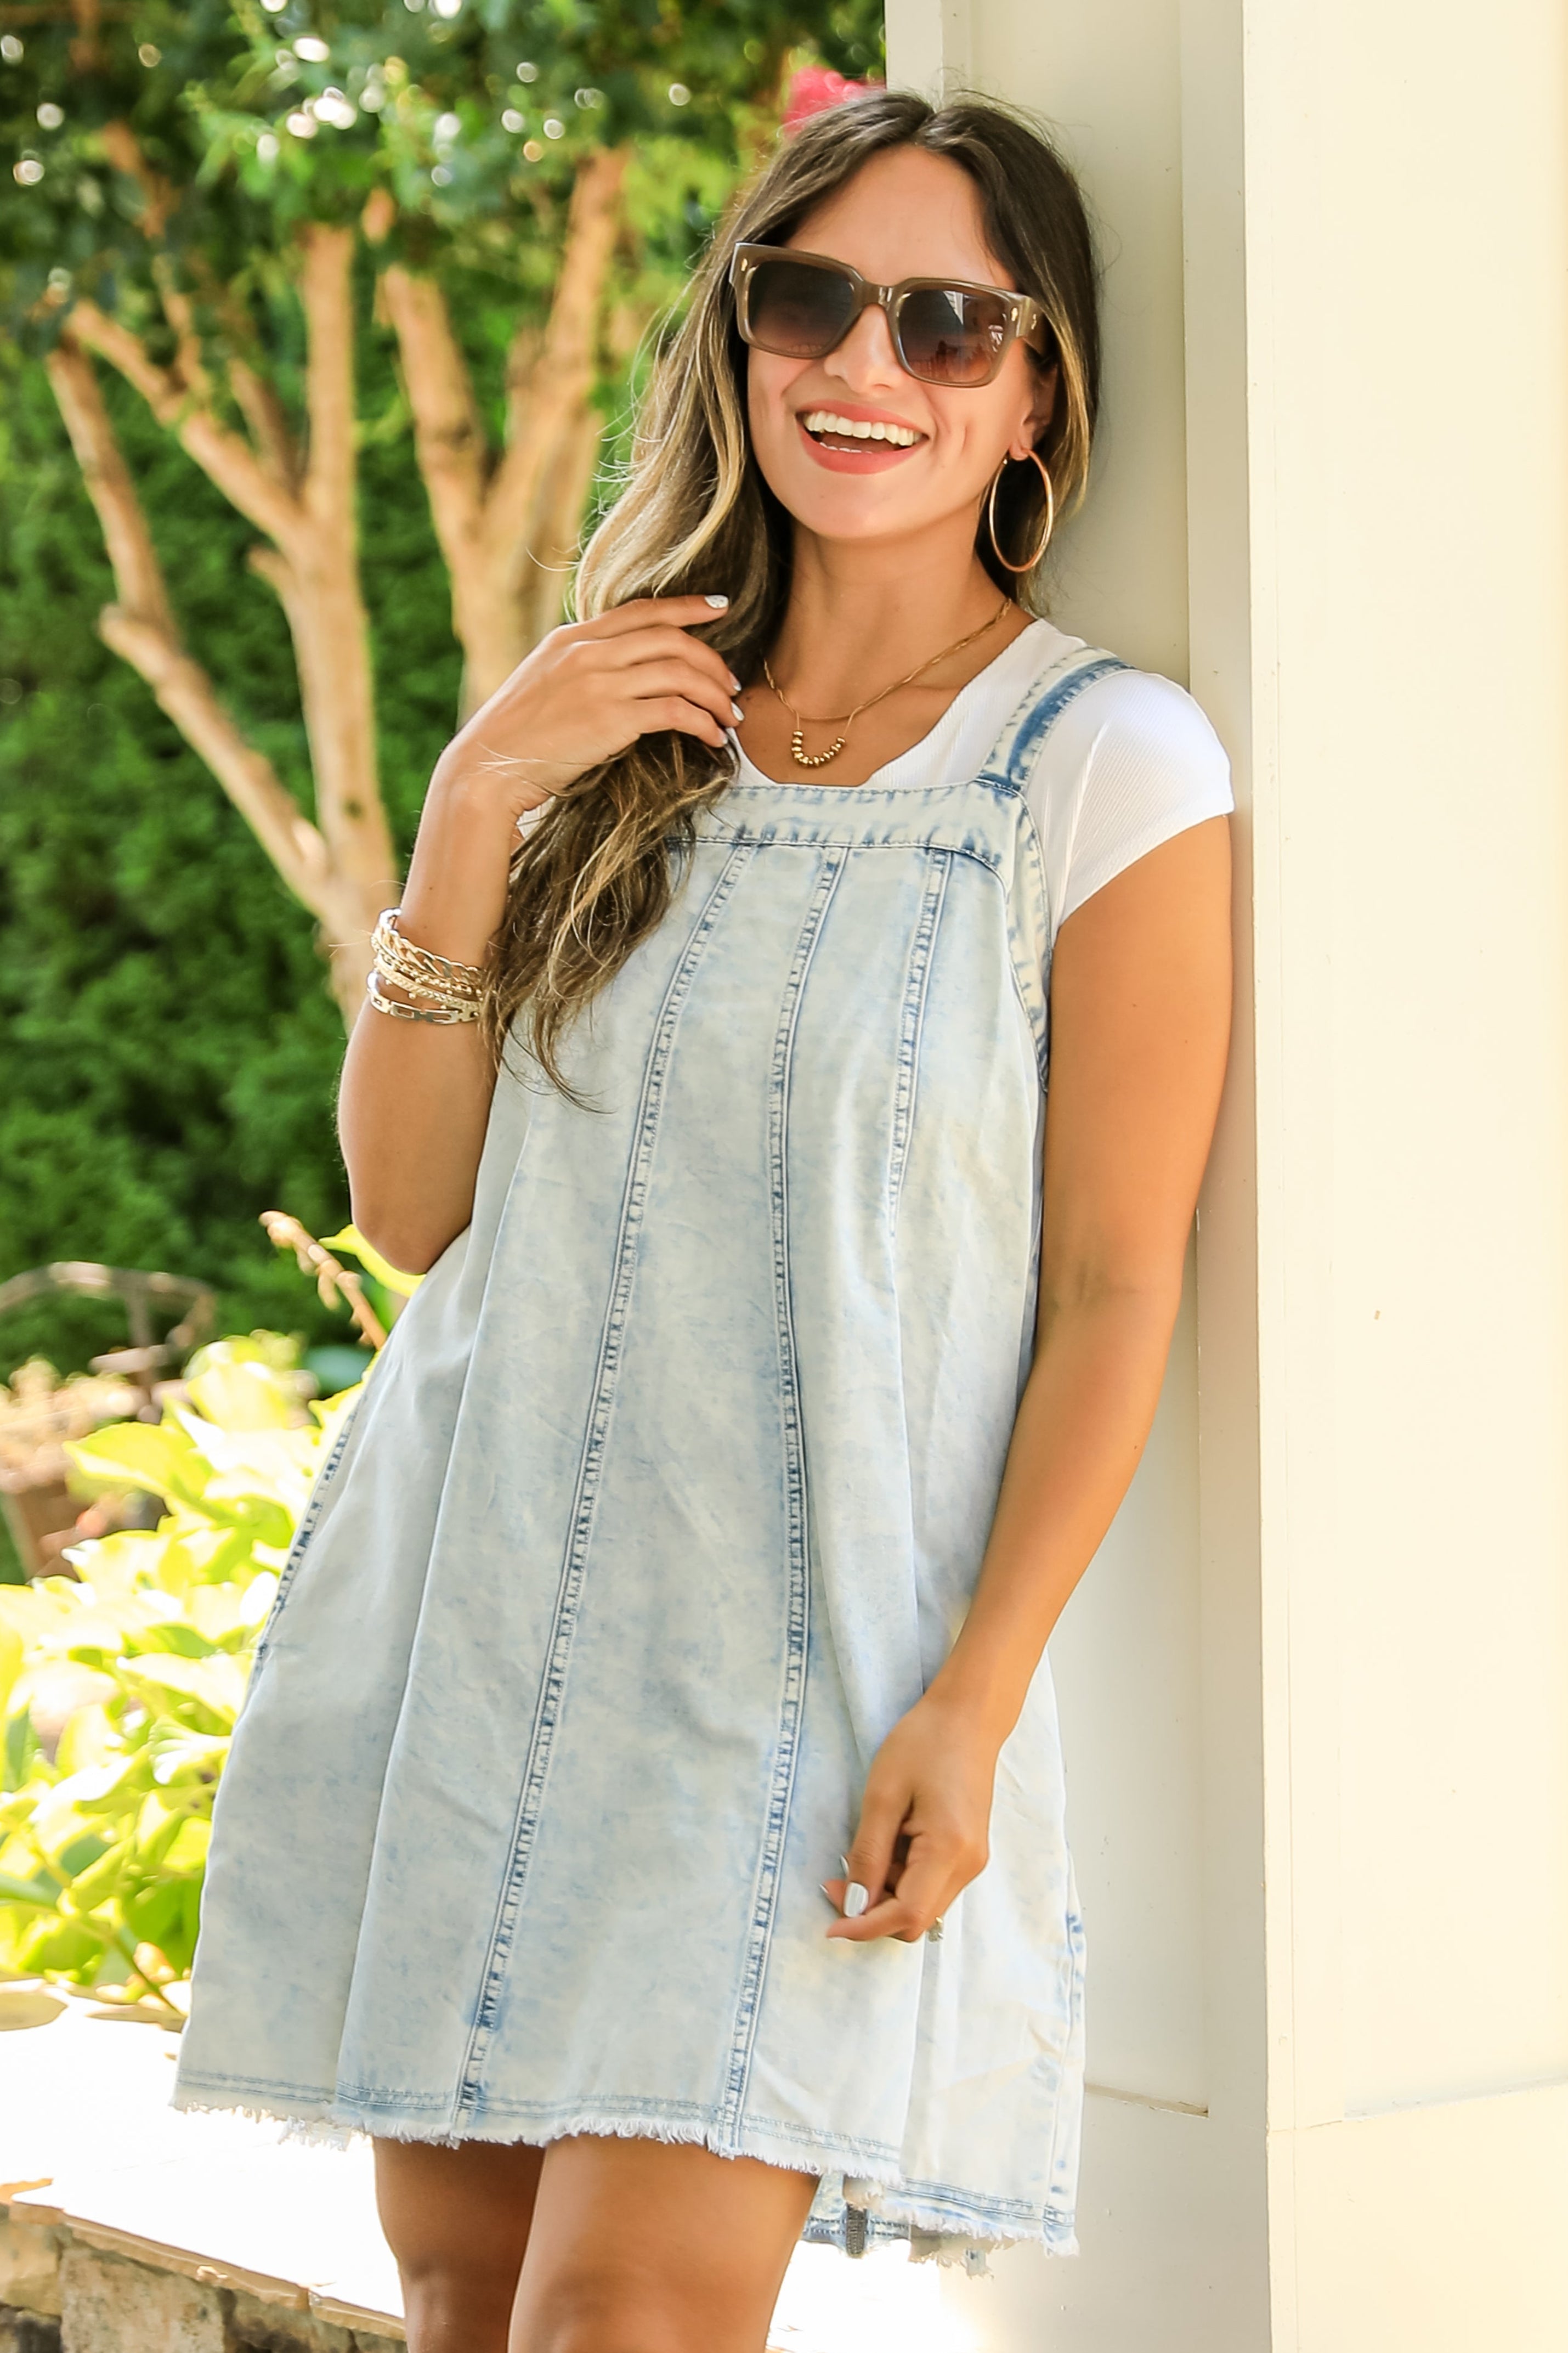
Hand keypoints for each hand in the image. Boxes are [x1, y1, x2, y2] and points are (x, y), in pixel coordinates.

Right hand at [429, 594, 742, 820]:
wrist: (488, 766)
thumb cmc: (517, 736)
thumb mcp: (546, 683)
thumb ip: (581, 668)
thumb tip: (621, 672)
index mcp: (571, 638)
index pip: (641, 610)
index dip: (686, 606)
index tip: (719, 608)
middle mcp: (588, 652)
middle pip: (670, 638)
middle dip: (712, 659)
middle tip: (733, 685)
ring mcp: (599, 683)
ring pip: (680, 672)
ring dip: (715, 694)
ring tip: (731, 716)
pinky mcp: (610, 719)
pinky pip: (675, 710)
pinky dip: (703, 722)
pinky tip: (713, 738)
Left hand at [824, 1694, 1001, 1943]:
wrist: (968, 1717)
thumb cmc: (924, 1744)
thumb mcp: (883, 1795)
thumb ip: (868, 1855)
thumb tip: (853, 1905)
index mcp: (950, 1850)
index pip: (906, 1915)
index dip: (865, 1928)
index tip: (829, 1926)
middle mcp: (968, 1866)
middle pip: (915, 1920)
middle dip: (872, 1912)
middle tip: (834, 1881)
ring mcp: (972, 1861)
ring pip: (922, 1906)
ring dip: (885, 1894)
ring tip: (864, 1849)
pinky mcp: (968, 1853)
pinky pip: (930, 1885)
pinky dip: (901, 1880)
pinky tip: (887, 1846)